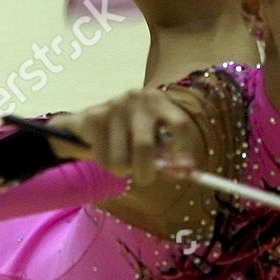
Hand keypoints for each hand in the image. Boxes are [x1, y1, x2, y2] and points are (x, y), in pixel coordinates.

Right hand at [44, 90, 195, 188]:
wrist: (92, 117)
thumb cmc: (132, 130)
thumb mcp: (154, 137)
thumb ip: (168, 155)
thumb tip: (185, 173)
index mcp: (160, 101)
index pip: (180, 124)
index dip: (184, 150)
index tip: (187, 173)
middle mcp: (138, 99)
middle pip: (144, 146)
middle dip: (146, 172)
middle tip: (145, 179)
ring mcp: (114, 106)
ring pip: (120, 159)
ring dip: (123, 171)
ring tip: (123, 162)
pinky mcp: (94, 117)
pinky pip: (103, 158)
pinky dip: (106, 165)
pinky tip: (107, 153)